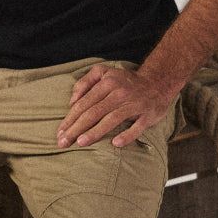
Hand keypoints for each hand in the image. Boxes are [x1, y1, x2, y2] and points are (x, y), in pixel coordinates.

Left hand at [56, 65, 176, 149]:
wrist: (158, 82)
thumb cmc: (125, 81)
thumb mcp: (104, 72)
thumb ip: (85, 82)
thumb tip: (72, 100)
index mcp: (107, 83)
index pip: (84, 103)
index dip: (70, 118)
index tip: (59, 132)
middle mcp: (120, 93)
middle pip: (94, 112)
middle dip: (76, 128)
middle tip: (63, 142)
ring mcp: (134, 104)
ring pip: (111, 120)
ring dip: (95, 132)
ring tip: (81, 142)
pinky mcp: (147, 115)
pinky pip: (137, 127)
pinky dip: (127, 135)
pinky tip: (115, 144)